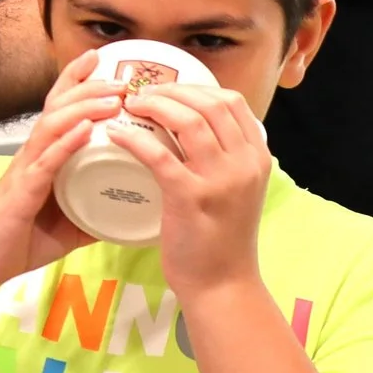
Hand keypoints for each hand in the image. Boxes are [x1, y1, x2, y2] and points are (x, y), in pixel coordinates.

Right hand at [0, 51, 128, 290]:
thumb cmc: (15, 242)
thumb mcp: (64, 227)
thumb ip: (89, 215)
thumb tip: (123, 215)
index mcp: (40, 158)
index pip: (57, 109)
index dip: (75, 82)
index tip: (99, 60)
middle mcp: (31, 155)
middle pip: (58, 108)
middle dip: (88, 87)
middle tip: (120, 77)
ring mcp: (25, 170)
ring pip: (52, 126)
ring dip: (83, 107)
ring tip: (112, 97)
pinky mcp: (21, 190)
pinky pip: (46, 161)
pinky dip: (66, 142)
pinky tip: (85, 129)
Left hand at [105, 83, 271, 299]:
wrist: (222, 285)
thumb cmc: (221, 238)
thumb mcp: (236, 189)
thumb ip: (224, 158)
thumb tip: (193, 125)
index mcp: (257, 158)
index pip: (232, 102)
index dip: (197, 87)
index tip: (169, 88)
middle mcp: (244, 163)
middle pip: (209, 103)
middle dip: (171, 90)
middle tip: (141, 93)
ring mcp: (220, 180)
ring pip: (187, 120)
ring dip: (153, 105)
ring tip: (129, 106)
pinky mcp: (190, 198)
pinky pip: (158, 154)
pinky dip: (133, 138)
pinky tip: (115, 134)